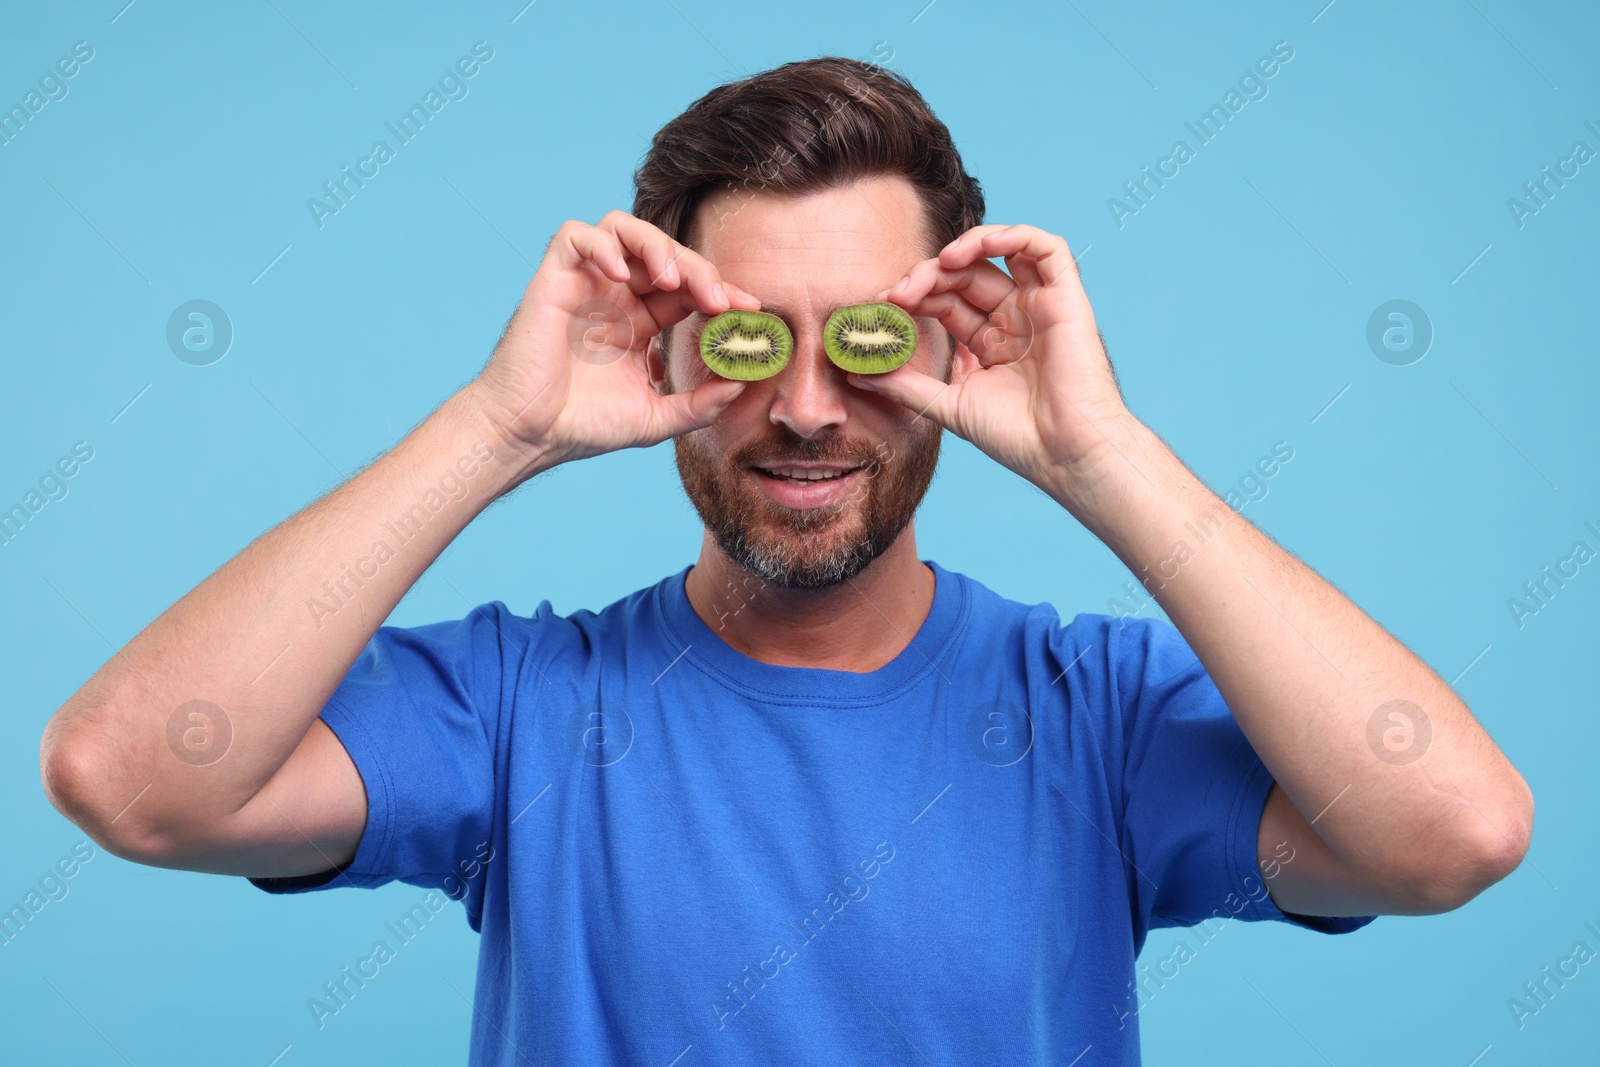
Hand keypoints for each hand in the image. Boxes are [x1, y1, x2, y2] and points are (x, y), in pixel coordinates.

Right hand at [471, 210, 757, 468]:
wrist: (528, 435)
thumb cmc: (582, 426)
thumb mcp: (655, 418)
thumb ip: (698, 405)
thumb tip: (740, 385)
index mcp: (641, 322)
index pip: (689, 289)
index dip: (720, 291)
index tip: (749, 310)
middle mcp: (616, 296)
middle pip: (666, 255)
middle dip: (699, 271)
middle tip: (719, 300)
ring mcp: (585, 284)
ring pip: (625, 230)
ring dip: (656, 245)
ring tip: (672, 279)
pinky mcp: (553, 279)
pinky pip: (576, 236)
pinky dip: (603, 246)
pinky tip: (622, 277)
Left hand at [849, 224, 1138, 498]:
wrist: (1065, 454)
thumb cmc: (1017, 438)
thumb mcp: (950, 406)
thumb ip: (906, 385)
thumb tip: (856, 371)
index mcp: (989, 343)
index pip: (945, 302)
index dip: (913, 296)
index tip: (881, 306)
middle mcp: (1014, 319)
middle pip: (964, 276)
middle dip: (928, 277)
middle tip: (898, 293)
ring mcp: (1040, 306)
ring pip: (1000, 253)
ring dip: (964, 249)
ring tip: (937, 265)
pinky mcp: (1067, 298)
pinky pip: (1045, 249)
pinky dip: (1013, 236)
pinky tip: (978, 247)